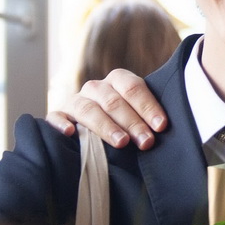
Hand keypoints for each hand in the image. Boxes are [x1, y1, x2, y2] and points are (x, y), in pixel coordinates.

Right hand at [46, 69, 168, 148]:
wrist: (89, 131)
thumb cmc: (122, 124)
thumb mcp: (136, 115)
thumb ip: (149, 116)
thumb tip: (169, 128)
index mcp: (116, 82)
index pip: (132, 88)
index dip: (147, 106)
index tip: (161, 126)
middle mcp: (95, 88)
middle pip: (113, 101)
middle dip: (132, 122)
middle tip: (146, 142)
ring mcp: (75, 102)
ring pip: (88, 109)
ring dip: (105, 125)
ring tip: (121, 142)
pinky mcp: (58, 117)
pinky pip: (56, 117)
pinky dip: (61, 123)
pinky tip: (70, 133)